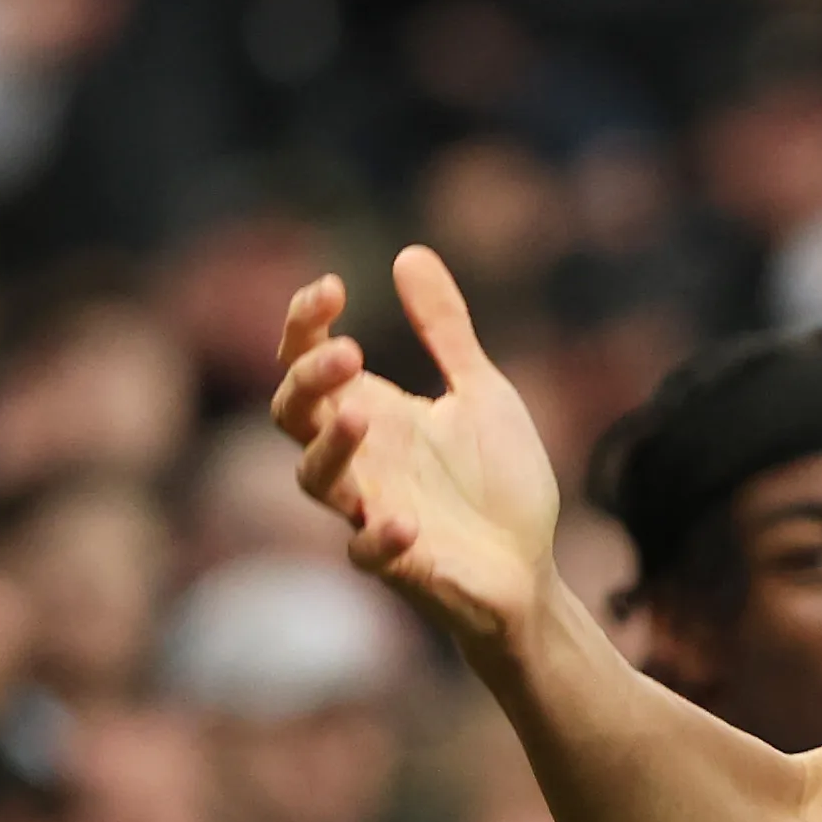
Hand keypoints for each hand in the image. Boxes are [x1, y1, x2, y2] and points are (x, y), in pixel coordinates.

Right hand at [272, 250, 562, 650]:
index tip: (332, 286)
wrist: (529, 568)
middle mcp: (357, 458)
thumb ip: (445, 331)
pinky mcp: (399, 564)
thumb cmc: (495, 482)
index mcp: (369, 410)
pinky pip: (366, 555)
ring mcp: (370, 510)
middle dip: (309, 379)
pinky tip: (406, 521)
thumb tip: (409, 253)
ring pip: (314, 478)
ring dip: (331, 447)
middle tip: (349, 351)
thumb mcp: (480, 392)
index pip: (305, 359)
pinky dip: (378, 538)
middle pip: (292, 412)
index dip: (303, 322)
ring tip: (362, 417)